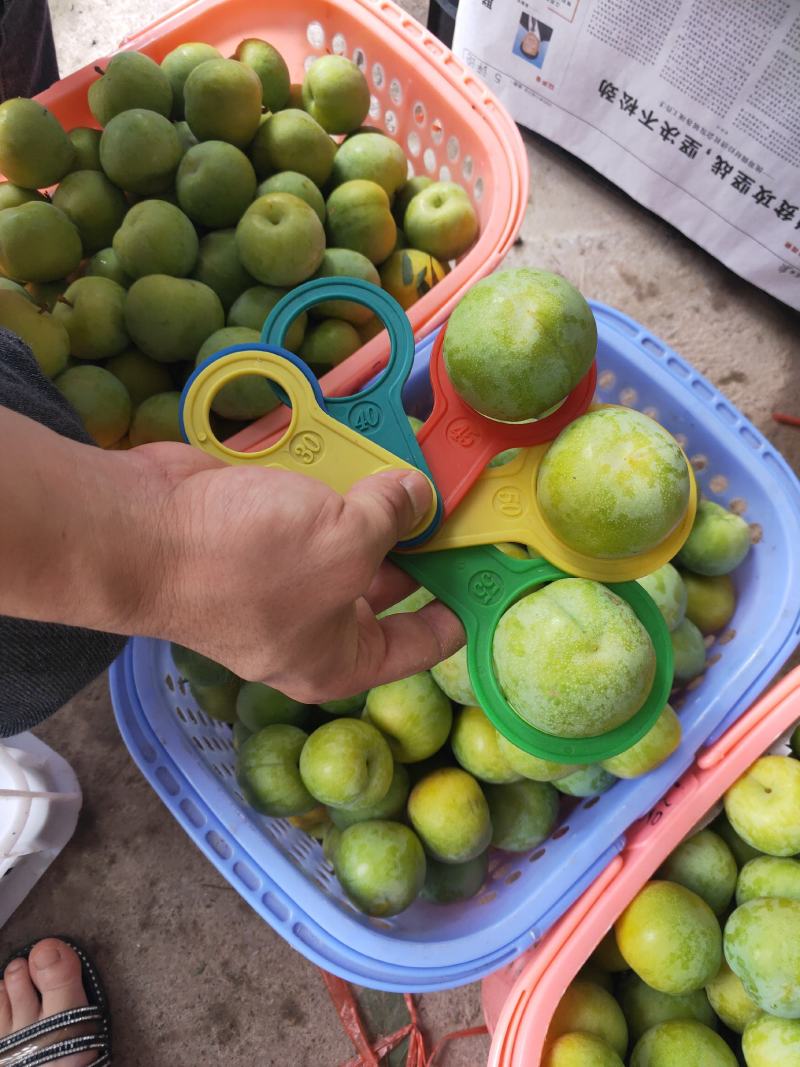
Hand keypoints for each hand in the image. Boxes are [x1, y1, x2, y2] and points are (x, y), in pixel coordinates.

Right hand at [133, 442, 464, 701]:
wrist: (139, 529)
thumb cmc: (248, 563)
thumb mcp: (347, 544)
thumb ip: (395, 517)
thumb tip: (418, 495)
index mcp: (339, 658)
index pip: (421, 643)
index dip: (462, 607)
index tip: (493, 568)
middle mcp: (311, 623)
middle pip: (385, 581)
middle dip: (418, 537)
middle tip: (457, 493)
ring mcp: (279, 575)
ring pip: (344, 534)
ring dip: (371, 496)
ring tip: (412, 455)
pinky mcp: (254, 529)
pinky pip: (306, 504)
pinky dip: (328, 476)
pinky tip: (355, 441)